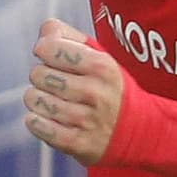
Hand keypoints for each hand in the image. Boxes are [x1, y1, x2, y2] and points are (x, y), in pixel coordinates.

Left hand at [24, 18, 121, 163]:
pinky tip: (48, 118)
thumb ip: (70, 37)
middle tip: (56, 83)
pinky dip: (36, 121)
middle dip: (41, 76)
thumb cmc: (110, 88)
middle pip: (38, 74)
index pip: (50, 48)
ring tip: (53, 101)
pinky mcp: (78, 143)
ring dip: (38, 99)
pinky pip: (38, 126)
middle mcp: (95, 92)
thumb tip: (45, 32)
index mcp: (102, 65)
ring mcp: (86, 120)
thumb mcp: (100, 56)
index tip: (52, 57)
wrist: (141, 132)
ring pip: (35, 100)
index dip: (45, 50)